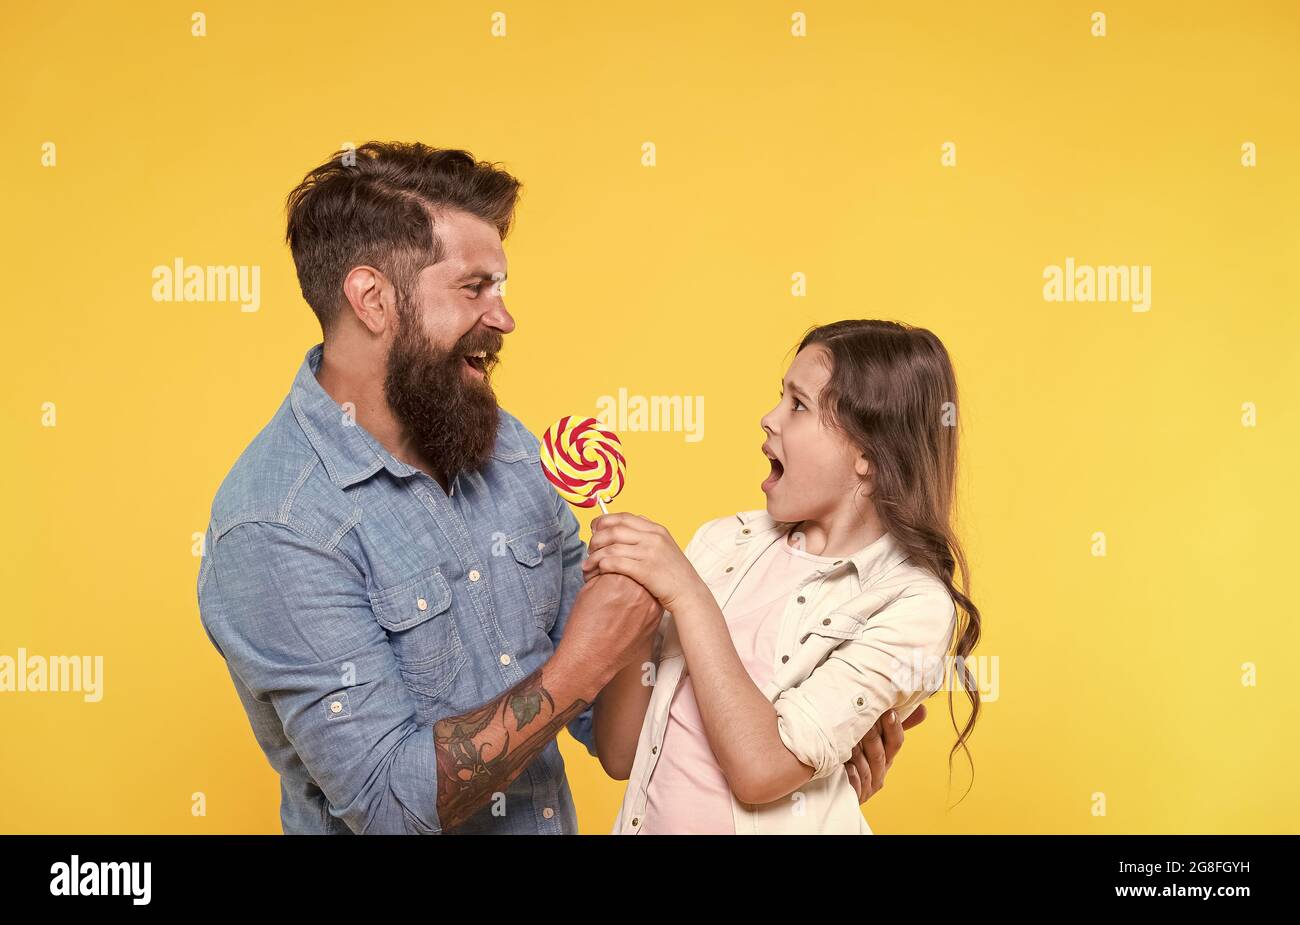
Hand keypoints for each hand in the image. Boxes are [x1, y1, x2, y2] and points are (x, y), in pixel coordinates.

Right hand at [558, 572, 663, 687]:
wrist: (590, 658)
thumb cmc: (584, 625)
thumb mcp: (588, 589)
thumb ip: (603, 571)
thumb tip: (610, 563)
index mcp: (619, 578)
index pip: (622, 559)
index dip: (613, 562)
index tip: (607, 569)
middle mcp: (639, 590)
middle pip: (638, 570)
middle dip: (628, 573)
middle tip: (616, 582)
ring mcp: (650, 606)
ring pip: (648, 585)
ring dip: (638, 586)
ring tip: (623, 597)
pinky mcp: (655, 621)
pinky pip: (652, 602)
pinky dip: (644, 601)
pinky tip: (629, 610)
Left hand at [581, 513, 707, 610]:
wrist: (689, 593)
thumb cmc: (674, 573)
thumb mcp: (665, 546)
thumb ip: (647, 535)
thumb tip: (623, 526)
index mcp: (657, 529)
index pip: (623, 517)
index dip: (604, 521)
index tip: (594, 529)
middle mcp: (653, 538)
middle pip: (614, 530)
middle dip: (596, 539)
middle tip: (589, 550)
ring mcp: (650, 553)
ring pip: (611, 547)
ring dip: (594, 556)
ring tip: (587, 566)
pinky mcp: (646, 570)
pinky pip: (616, 563)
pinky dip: (602, 565)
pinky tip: (597, 571)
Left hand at [844, 704, 927, 802]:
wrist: (832, 781)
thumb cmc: (853, 755)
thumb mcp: (872, 738)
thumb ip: (892, 724)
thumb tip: (922, 709)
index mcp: (886, 757)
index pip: (895, 742)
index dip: (893, 727)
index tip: (889, 712)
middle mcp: (879, 772)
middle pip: (880, 754)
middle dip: (871, 737)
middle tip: (863, 722)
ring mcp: (867, 786)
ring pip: (866, 769)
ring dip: (858, 755)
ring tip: (849, 742)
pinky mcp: (854, 795)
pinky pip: (855, 785)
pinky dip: (852, 776)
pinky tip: (847, 768)